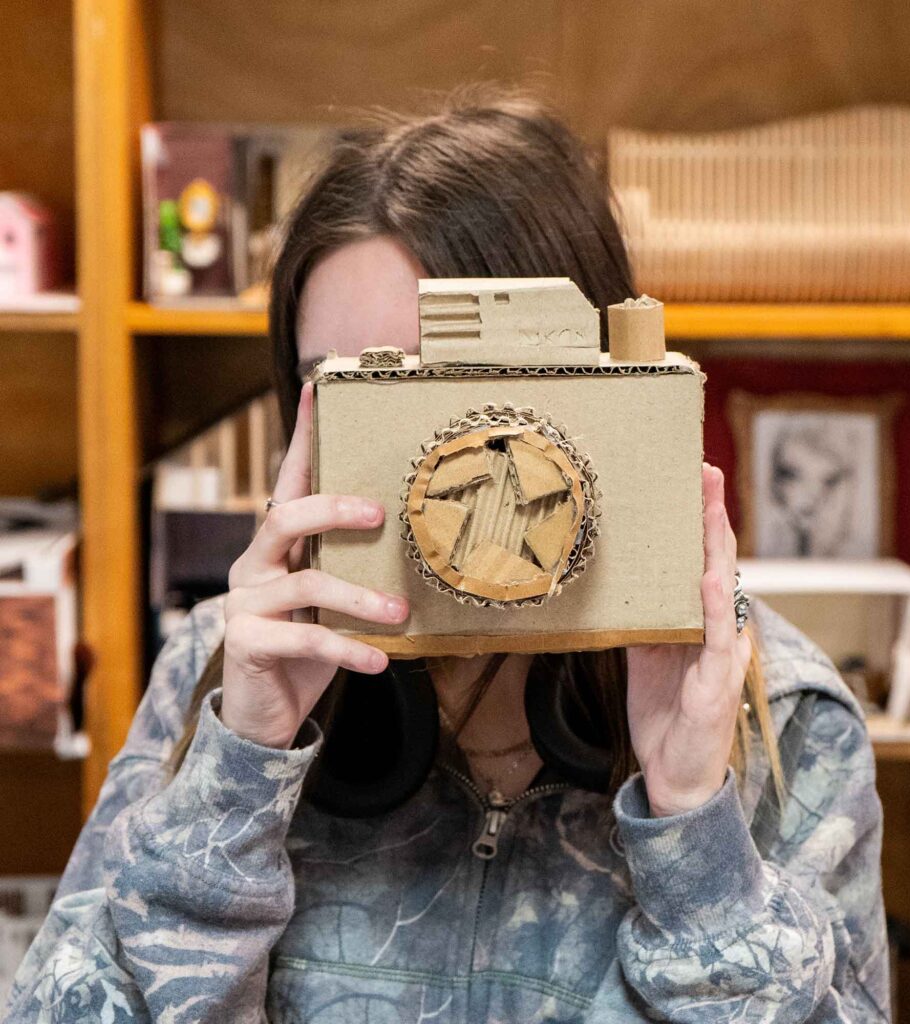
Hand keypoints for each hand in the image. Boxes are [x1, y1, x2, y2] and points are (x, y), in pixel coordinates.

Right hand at [220, 381, 408, 748]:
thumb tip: (417, 542)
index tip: (317, 389)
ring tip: (400, 613)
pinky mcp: (245, 642)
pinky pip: (304, 638)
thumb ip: (353, 570)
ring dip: (360, 598)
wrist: (265, 711)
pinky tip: (378, 661)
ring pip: (305, 582)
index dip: (301, 437)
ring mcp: (244, 602)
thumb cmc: (308, 646)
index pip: (288, 482)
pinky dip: (348, 649)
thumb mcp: (331, 602)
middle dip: (335, 509)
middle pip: (285, 516)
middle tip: (380, 515)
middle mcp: (252, 564)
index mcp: (276, 547)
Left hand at [625, 464, 751, 815]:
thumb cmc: (666, 717)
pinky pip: (717, 636)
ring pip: (724, 587)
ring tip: (710, 504)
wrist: (675, 778)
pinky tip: (712, 576)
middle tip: (704, 469)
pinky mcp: (718, 682)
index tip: (688, 480)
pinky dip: (716, 604)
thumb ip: (643, 621)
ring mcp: (722, 654)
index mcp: (699, 622)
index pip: (702, 561)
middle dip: (710, 514)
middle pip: (718, 561)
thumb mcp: (646, 659)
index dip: (697, 521)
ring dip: (717, 544)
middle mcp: (717, 631)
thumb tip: (620, 587)